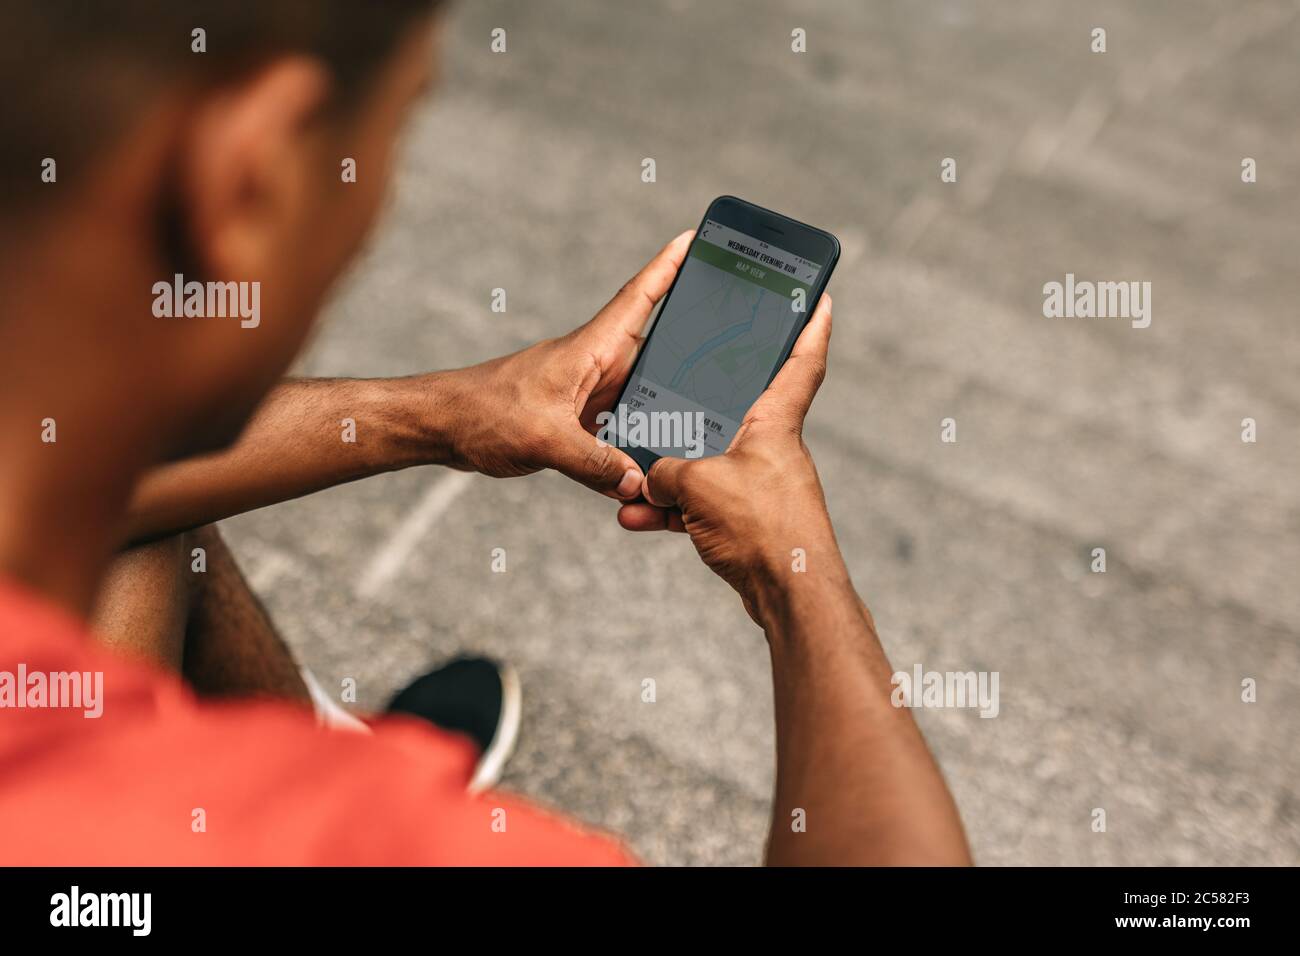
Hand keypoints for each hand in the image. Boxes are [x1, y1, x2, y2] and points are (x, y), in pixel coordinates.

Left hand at [444, 231, 693, 498]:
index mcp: (590, 350)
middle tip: (736, 349)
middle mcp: (594, 367)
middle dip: (691, 349)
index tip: (697, 239)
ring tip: (704, 422)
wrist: (439, 426)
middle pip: (655, 352)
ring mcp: (585, 394)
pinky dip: (633, 445)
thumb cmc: (482, 413)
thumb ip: (593, 462)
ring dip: (664, 409)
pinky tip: (649, 469)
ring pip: (640, 397)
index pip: (640, 298)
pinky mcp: (574, 420)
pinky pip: (617, 430)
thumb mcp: (543, 439)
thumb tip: (637, 483)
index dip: (670, 267)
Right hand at [617, 295, 844, 621]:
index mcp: (774, 424)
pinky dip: (673, 512)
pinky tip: (638, 520)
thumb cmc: (763, 528)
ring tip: (632, 494)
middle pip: (733, 414)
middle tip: (666, 393)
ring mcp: (760, 487)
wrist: (790, 595)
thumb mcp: (698, 485)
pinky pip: (702, 505)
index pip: (802, 361)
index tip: (818, 298)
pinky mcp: (747, 522)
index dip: (811, 326)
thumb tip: (650, 480)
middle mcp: (771, 450)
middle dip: (692, 412)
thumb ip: (666, 471)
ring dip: (668, 480)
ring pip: (706, 467)